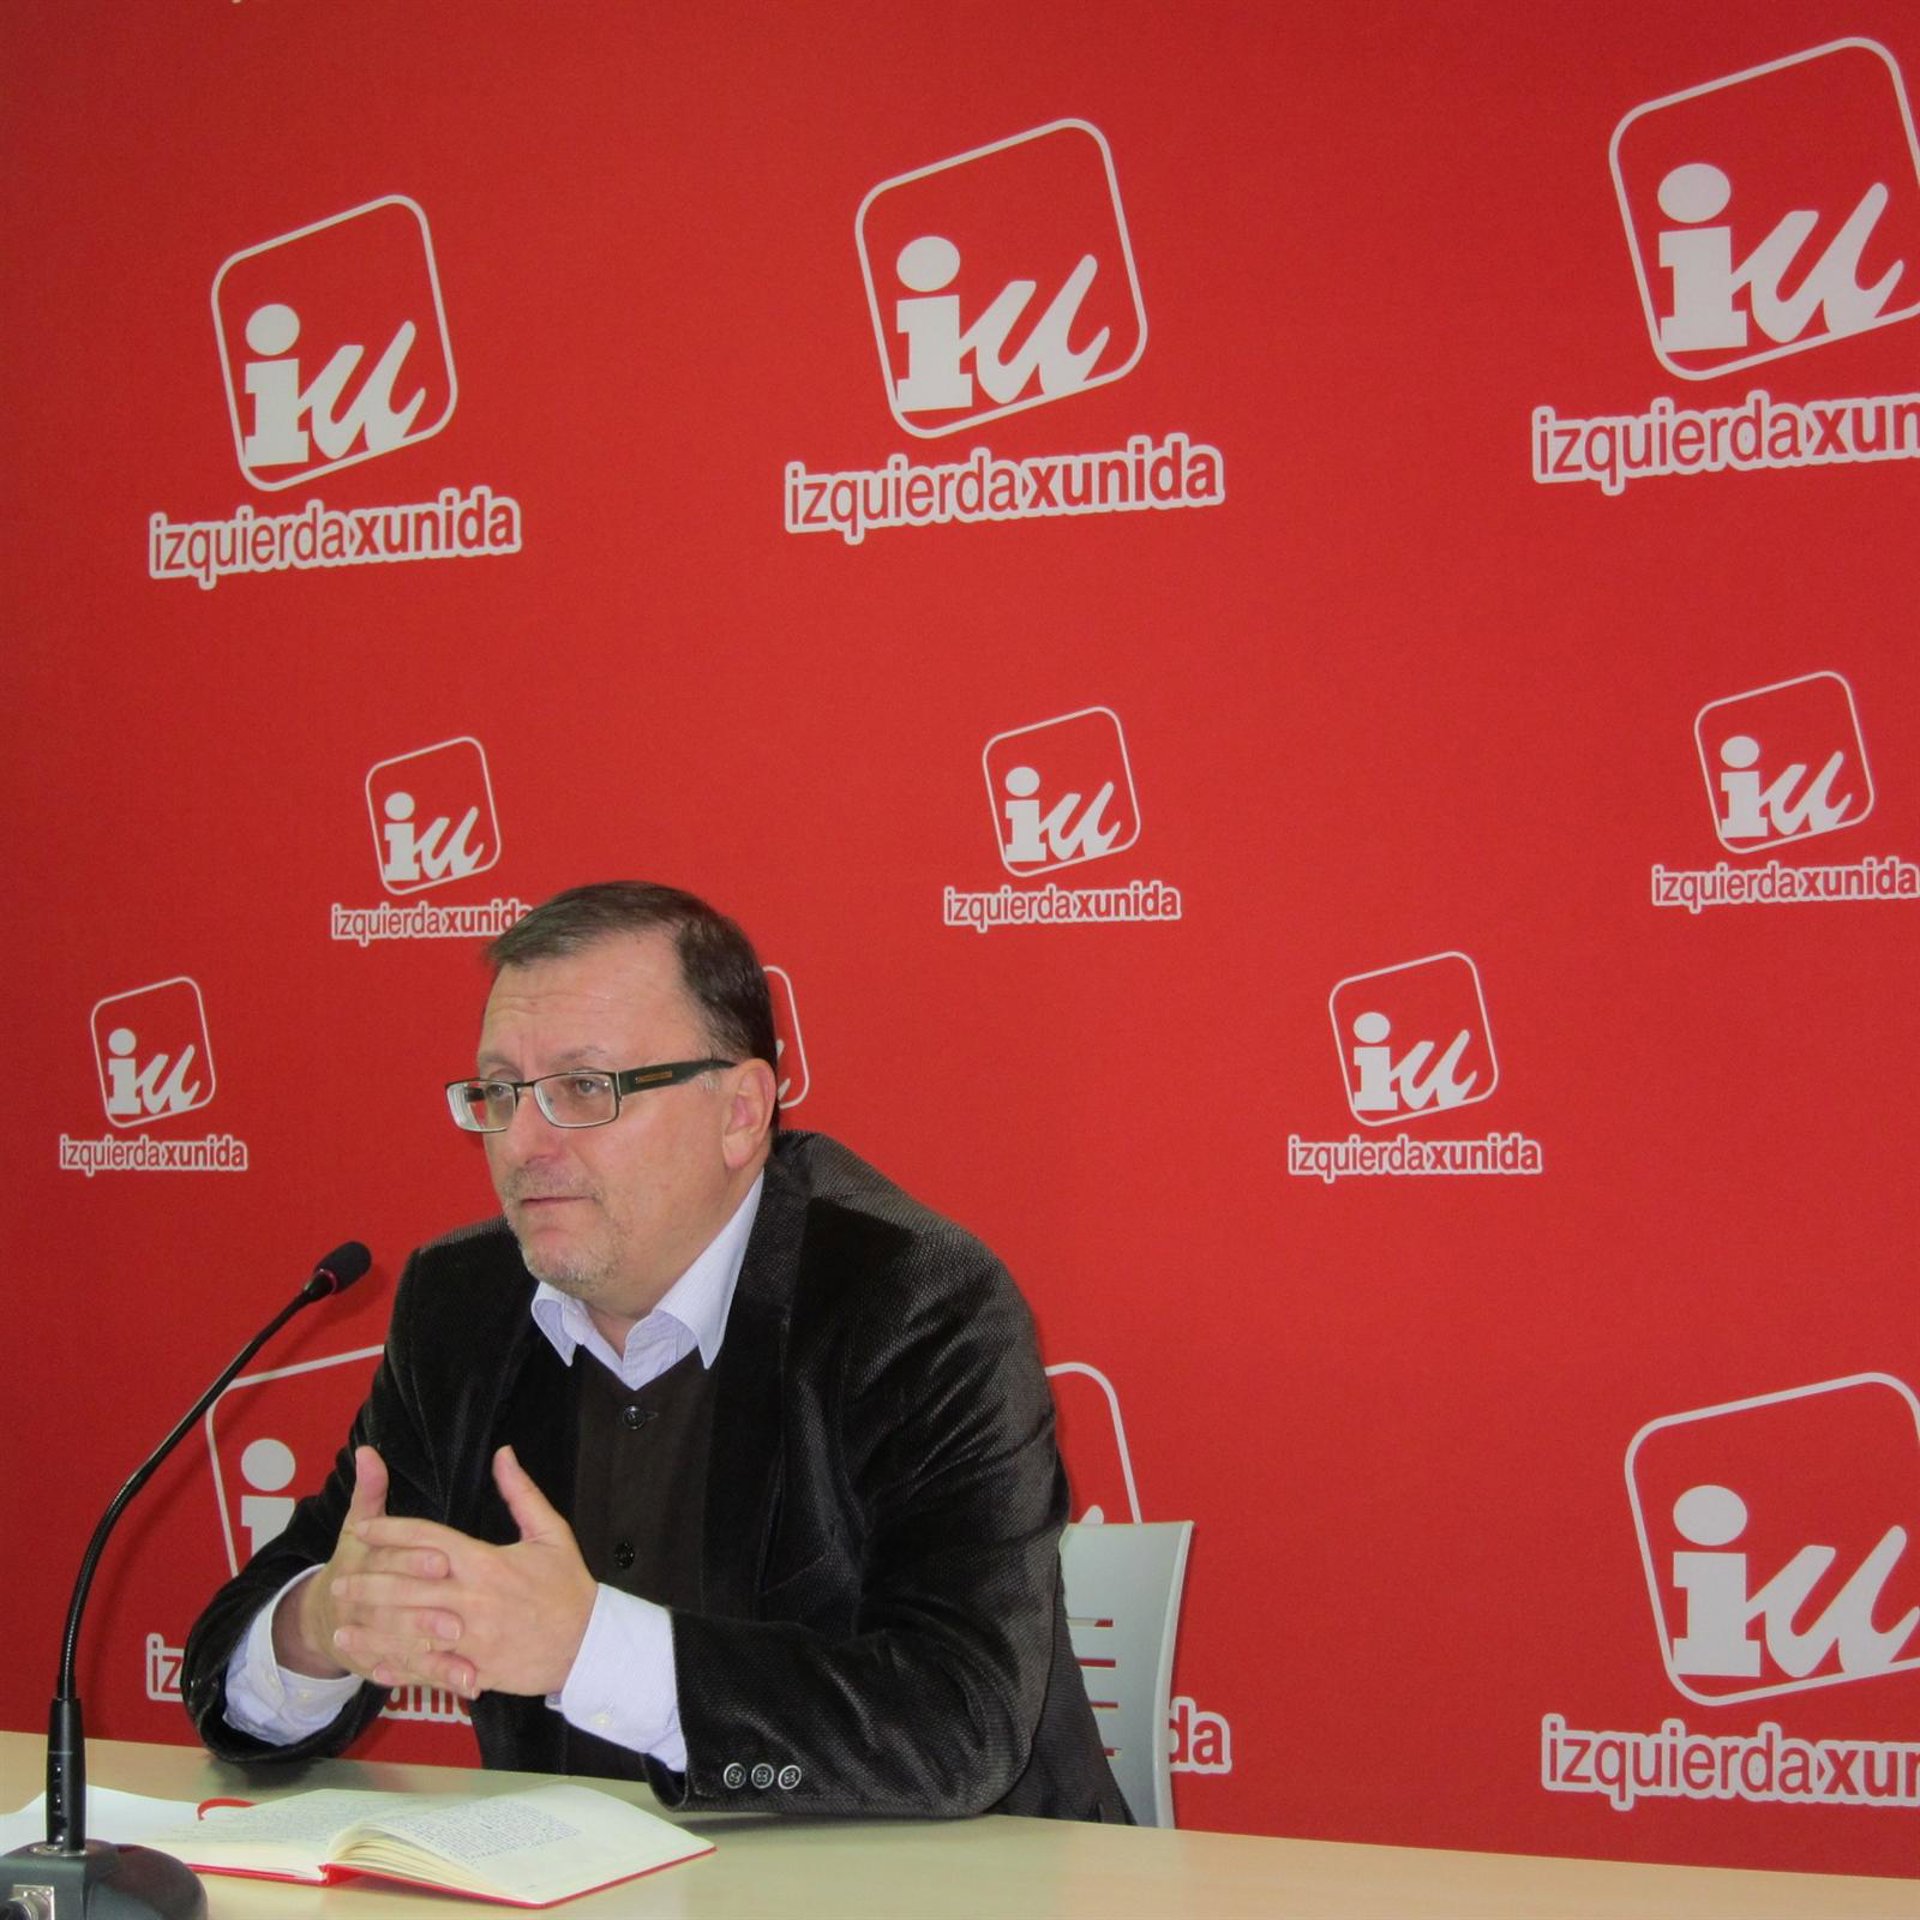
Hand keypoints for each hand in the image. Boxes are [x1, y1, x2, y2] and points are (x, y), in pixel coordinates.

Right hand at [272, 1445, 454, 1680]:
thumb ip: (369, 1492)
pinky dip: (435, 1681)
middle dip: (425, 1616)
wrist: (319, 1619)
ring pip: (403, 1650)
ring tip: (470, 1667)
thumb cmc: (352, 1563)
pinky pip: (409, 1676)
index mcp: (365, 1563)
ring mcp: (372, 1640)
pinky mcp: (380, 1665)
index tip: (443, 1560)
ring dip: (434, 1659)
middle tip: (460, 1622)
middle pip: (395, 1611)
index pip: (389, 1559)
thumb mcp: (356, 1526)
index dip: (414, 1558)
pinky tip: (467, 1685)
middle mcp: (366, 1604)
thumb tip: (368, 1452)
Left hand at [329, 1445, 597, 1700]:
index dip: (391, 1531)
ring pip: (409, 1632)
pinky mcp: (475, 1669)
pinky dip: (399, 1669)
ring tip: (341, 1627)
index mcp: (485, 1562)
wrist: (589, 1644)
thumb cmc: (568, 1586)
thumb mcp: (551, 1533)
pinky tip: (373, 1666)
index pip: (427, 1539)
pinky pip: (428, 1670)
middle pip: (407, 1587)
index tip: (363, 1529)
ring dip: (373, 1630)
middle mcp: (472, 1598)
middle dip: (369, 1583)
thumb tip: (503, 1454)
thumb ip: (521, 1493)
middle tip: (338, 1581)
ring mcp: (471, 1638)